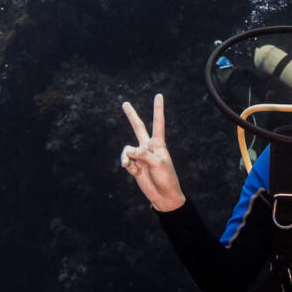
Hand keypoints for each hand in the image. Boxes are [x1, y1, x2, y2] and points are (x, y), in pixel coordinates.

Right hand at [120, 95, 185, 211]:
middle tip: (125, 103)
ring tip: (129, 165)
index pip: (158, 123)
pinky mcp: (134, 166)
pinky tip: (133, 171)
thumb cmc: (166, 178)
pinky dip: (127, 165)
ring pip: (128, 149)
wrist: (164, 196)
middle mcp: (148, 147)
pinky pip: (126, 161)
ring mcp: (140, 156)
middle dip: (132, 116)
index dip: (158, 109)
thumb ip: (143, 154)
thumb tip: (128, 151)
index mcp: (159, 144)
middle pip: (138, 127)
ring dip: (127, 156)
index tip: (158, 96)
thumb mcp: (158, 164)